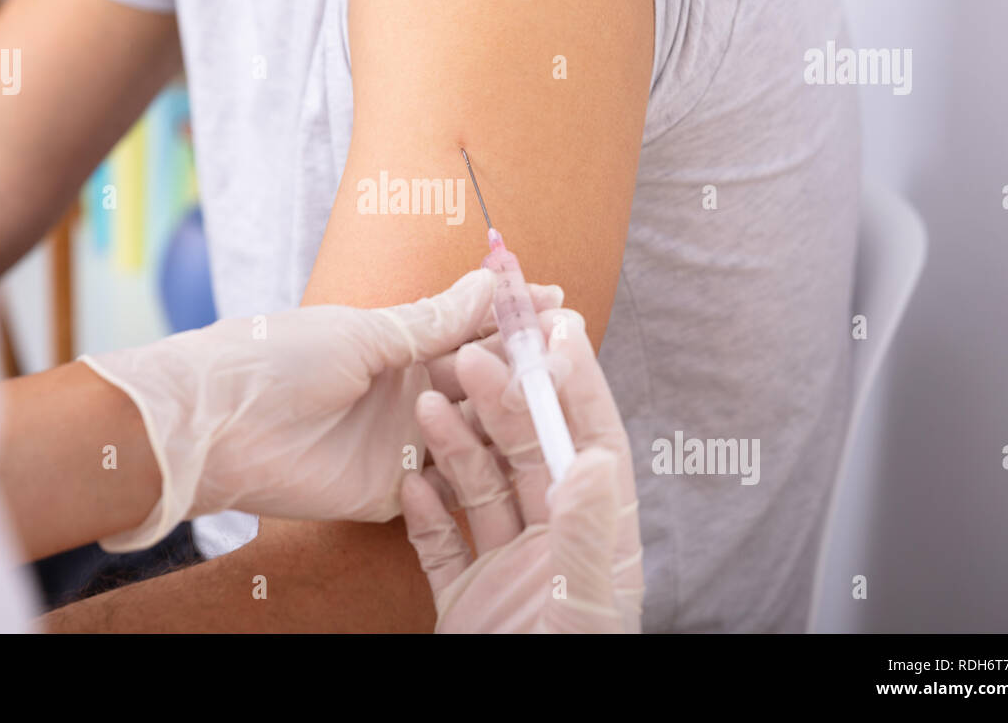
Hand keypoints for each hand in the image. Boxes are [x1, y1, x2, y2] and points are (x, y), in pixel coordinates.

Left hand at [81, 269, 561, 550]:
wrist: (220, 426)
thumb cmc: (280, 359)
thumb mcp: (365, 331)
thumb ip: (433, 320)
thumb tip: (490, 279)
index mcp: (397, 343)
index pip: (470, 328)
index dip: (513, 317)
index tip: (559, 304)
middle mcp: (406, 391)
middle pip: (480, 380)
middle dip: (525, 367)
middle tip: (571, 355)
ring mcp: (403, 442)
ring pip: (475, 430)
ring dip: (511, 417)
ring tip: (557, 402)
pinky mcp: (393, 492)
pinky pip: (449, 484)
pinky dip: (482, 471)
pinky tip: (522, 458)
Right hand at [401, 308, 643, 632]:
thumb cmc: (556, 676)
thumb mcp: (578, 614)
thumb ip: (584, 537)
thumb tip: (592, 457)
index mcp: (599, 544)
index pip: (593, 445)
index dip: (576, 387)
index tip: (556, 330)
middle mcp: (556, 548)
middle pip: (531, 456)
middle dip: (503, 403)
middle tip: (471, 358)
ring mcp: (508, 572)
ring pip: (481, 489)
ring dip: (456, 446)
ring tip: (429, 409)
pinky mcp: (466, 600)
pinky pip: (441, 541)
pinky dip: (423, 507)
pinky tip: (408, 478)